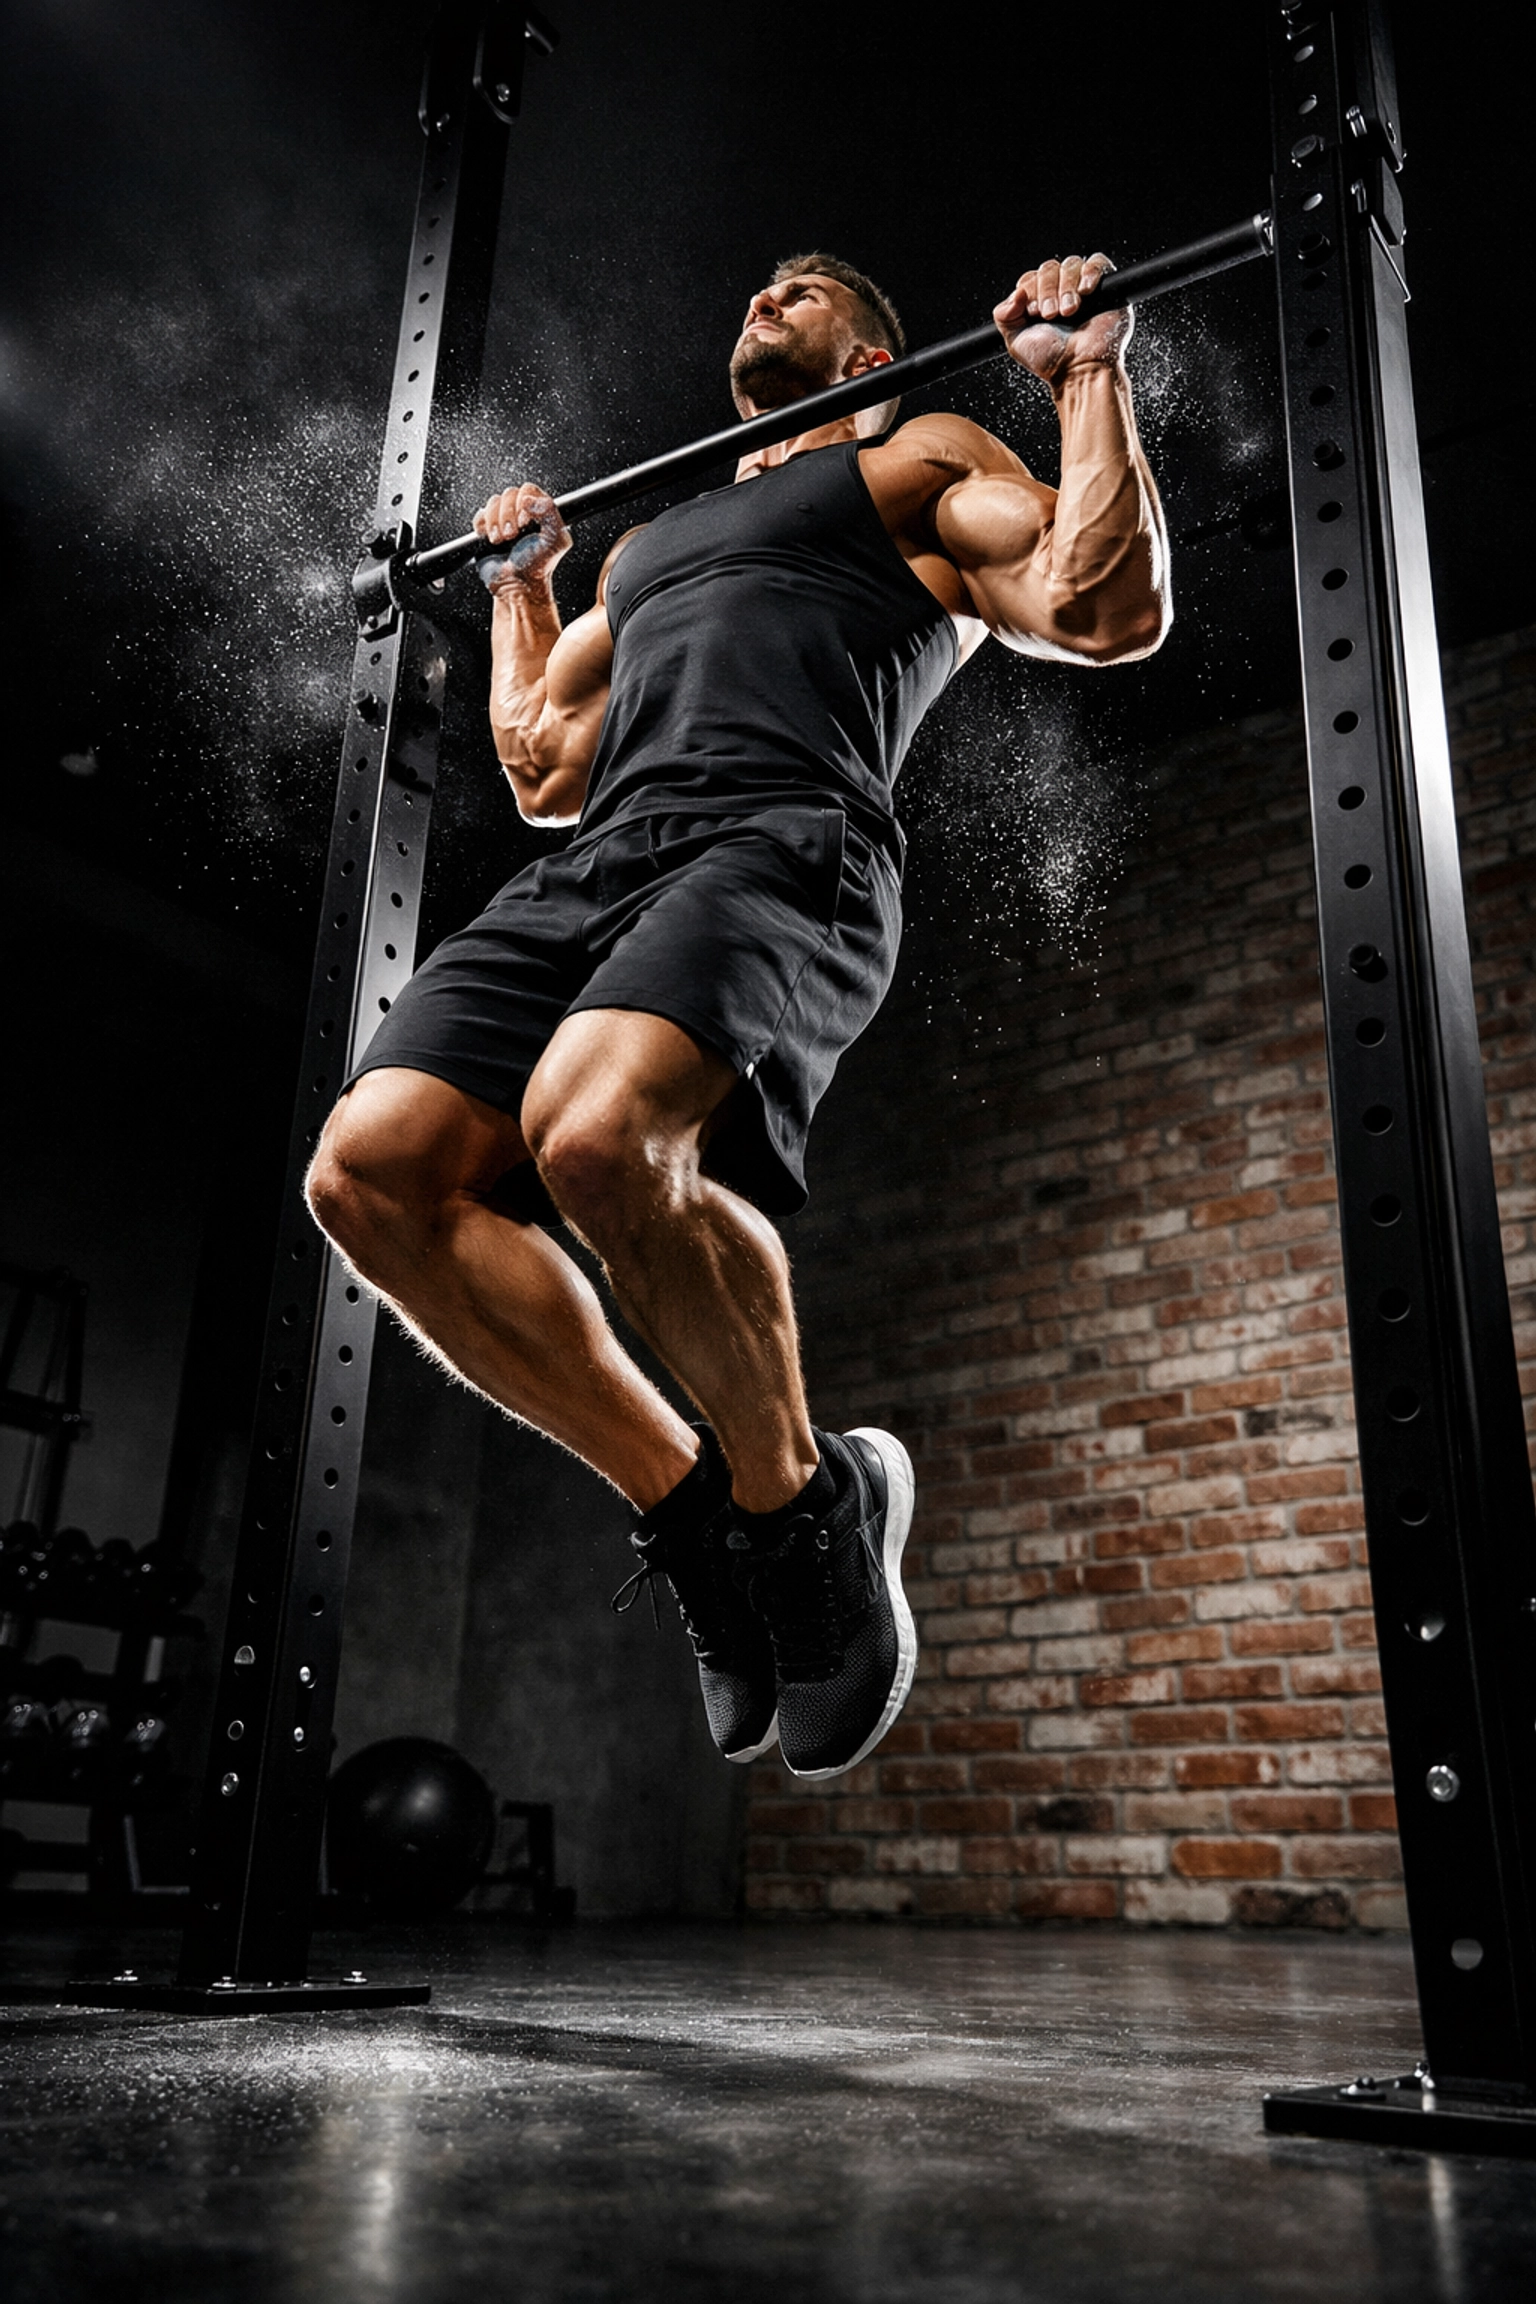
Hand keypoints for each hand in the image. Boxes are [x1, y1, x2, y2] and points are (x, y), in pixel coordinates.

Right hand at [473, 482, 571, 591]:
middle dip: (508, 516)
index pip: (528, 489)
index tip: (524, 522)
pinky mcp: (486, 529)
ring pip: (492, 503)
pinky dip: (483, 526)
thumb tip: (529, 498)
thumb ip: (550, 514)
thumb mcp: (555, 540)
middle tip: (512, 536)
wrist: (517, 586)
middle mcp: (521, 512)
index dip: (523, 502)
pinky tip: (490, 540)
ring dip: (495, 522)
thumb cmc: (538, 566)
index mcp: (540, 511)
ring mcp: (503, 520)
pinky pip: (479, 516)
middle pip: (508, 494)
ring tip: (502, 541)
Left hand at [994, 254, 1130, 385]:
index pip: (1031, 278)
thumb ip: (1004, 315)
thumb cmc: (1052, 361)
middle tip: (1051, 314)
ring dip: (1066, 287)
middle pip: (1050, 268)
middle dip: (1048, 290)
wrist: (1079, 369)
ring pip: (1071, 265)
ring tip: (1069, 312)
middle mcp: (1061, 293)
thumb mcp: (1016, 340)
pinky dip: (1090, 272)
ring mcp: (1084, 289)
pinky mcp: (1108, 288)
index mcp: (1041, 302)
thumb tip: (1016, 293)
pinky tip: (1085, 291)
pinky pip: (1098, 263)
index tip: (1034, 312)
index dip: (1030, 289)